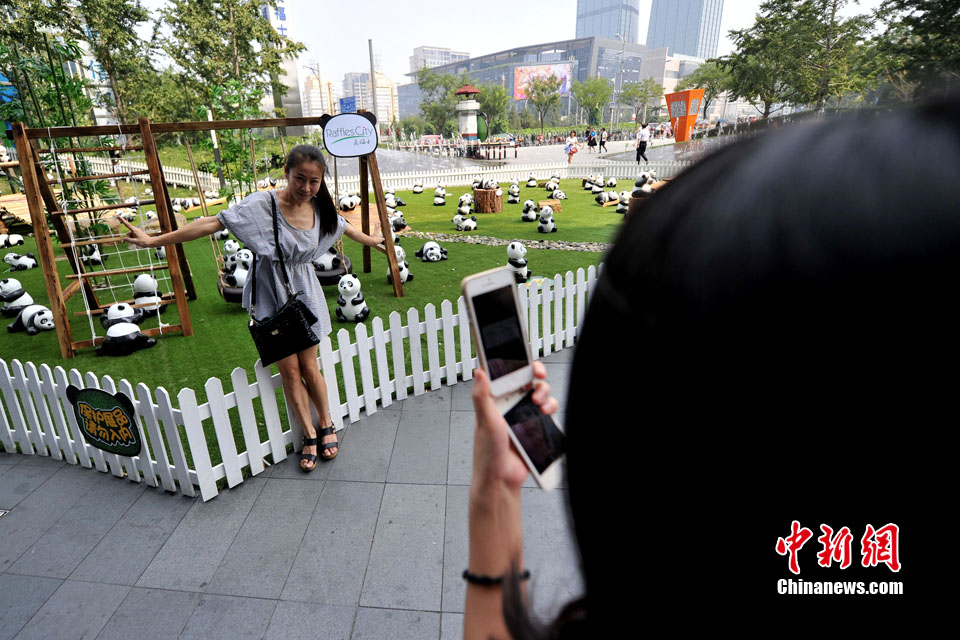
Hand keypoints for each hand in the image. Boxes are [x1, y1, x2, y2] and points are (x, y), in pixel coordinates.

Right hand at [117, 216, 153, 247]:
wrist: (150, 242)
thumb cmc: (143, 242)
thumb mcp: (135, 241)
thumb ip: (128, 240)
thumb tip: (124, 239)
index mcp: (135, 230)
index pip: (127, 224)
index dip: (123, 220)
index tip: (119, 216)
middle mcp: (135, 230)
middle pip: (128, 233)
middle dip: (128, 238)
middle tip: (133, 242)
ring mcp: (136, 232)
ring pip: (130, 235)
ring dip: (130, 239)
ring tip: (136, 242)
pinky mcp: (137, 234)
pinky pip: (132, 236)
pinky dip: (132, 239)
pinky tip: (135, 242)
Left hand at [470, 361, 558, 494]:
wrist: (502, 479)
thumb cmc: (487, 452)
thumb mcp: (485, 421)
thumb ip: (482, 396)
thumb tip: (479, 371)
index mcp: (494, 399)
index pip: (505, 373)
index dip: (515, 362)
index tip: (523, 357)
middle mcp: (509, 403)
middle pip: (527, 379)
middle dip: (535, 374)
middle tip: (537, 376)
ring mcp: (523, 414)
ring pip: (540, 393)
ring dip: (544, 393)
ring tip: (539, 403)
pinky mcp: (534, 426)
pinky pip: (547, 410)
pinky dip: (550, 408)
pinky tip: (545, 414)